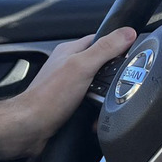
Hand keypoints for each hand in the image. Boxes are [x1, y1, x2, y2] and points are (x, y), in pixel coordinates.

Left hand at [0, 27, 136, 158]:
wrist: (30, 128)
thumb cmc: (48, 97)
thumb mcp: (82, 66)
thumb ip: (105, 48)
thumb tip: (127, 33)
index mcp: (70, 52)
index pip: (100, 40)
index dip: (117, 45)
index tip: (131, 54)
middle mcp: (68, 68)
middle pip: (101, 66)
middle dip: (112, 78)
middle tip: (119, 85)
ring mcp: (67, 87)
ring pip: (97, 89)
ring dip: (104, 99)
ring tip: (104, 104)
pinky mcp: (68, 106)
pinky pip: (90, 107)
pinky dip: (95, 114)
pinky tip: (95, 119)